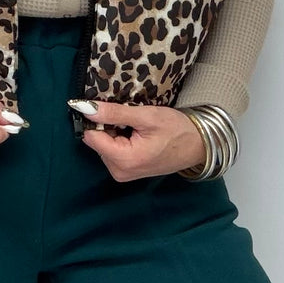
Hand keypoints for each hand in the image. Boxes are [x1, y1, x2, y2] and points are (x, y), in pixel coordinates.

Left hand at [76, 100, 206, 180]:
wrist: (198, 146)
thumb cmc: (177, 130)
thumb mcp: (146, 116)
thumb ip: (114, 113)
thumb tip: (86, 108)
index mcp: (123, 160)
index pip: (91, 136)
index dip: (98, 120)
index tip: (115, 111)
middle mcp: (119, 171)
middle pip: (96, 142)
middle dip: (108, 127)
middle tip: (132, 121)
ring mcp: (122, 174)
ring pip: (104, 146)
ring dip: (115, 133)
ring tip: (137, 129)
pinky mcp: (127, 172)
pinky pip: (112, 152)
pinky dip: (120, 141)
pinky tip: (137, 136)